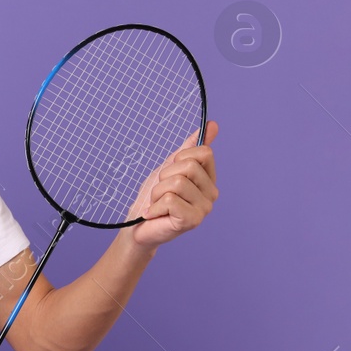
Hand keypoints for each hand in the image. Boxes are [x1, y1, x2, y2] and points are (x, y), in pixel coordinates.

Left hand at [126, 121, 218, 248]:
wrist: (137, 226)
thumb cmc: (153, 197)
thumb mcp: (170, 167)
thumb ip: (190, 148)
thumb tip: (212, 125)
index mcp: (208, 179)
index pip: (204, 152)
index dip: (179, 158)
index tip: (170, 172)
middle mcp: (211, 193)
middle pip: (189, 166)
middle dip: (164, 176)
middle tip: (160, 192)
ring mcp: (204, 208)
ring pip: (176, 183)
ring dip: (157, 192)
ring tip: (157, 204)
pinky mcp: (192, 221)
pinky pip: (169, 200)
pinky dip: (155, 206)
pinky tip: (155, 214)